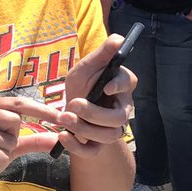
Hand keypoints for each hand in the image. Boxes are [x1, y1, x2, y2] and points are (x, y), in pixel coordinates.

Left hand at [51, 36, 135, 158]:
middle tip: (73, 104)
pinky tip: (63, 137)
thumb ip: (102, 55)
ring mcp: (111, 129)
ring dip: (85, 128)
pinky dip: (78, 147)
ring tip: (64, 118)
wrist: (68, 109)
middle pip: (119, 117)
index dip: (119, 85)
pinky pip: (93, 151)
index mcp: (121, 86)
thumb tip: (119, 38)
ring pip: (109, 135)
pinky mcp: (97, 145)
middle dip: (95, 113)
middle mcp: (121, 109)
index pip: (128, 83)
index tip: (106, 86)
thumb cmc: (81, 84)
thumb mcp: (87, 67)